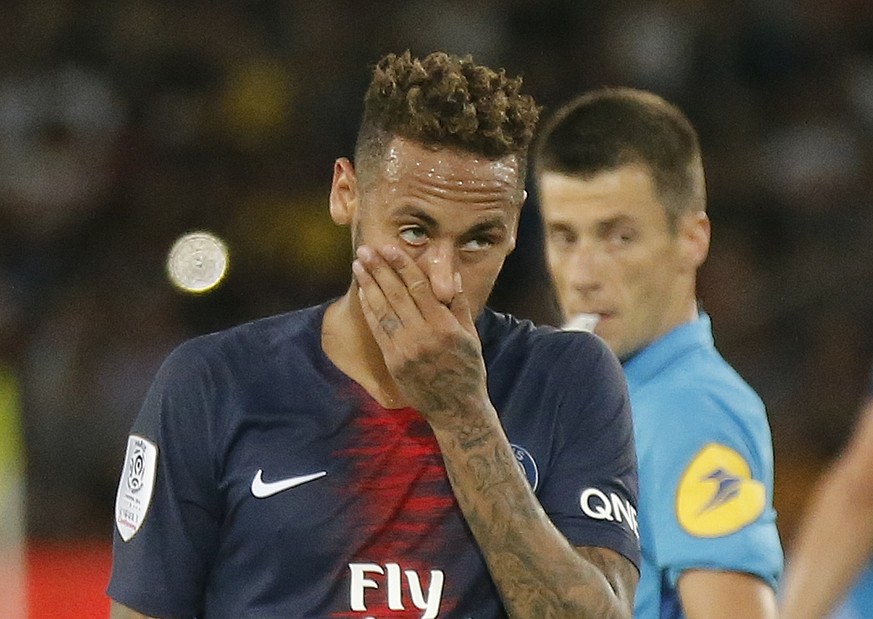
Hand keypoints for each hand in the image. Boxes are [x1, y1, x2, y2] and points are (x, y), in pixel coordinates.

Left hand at [352, 244, 489, 426]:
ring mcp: (405, 350)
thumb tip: (451, 276)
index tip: (390, 248)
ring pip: (383, 310)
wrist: (456, 408)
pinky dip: (369, 309)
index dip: (402, 266)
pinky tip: (363, 292)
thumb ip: (460, 305)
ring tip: (359, 265)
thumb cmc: (467, 369)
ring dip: (369, 285)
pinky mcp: (393, 361)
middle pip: (396, 295)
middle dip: (380, 269)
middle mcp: (423, 336)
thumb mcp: (471, 336)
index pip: (419, 288)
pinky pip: (378, 330)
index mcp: (445, 327)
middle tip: (366, 249)